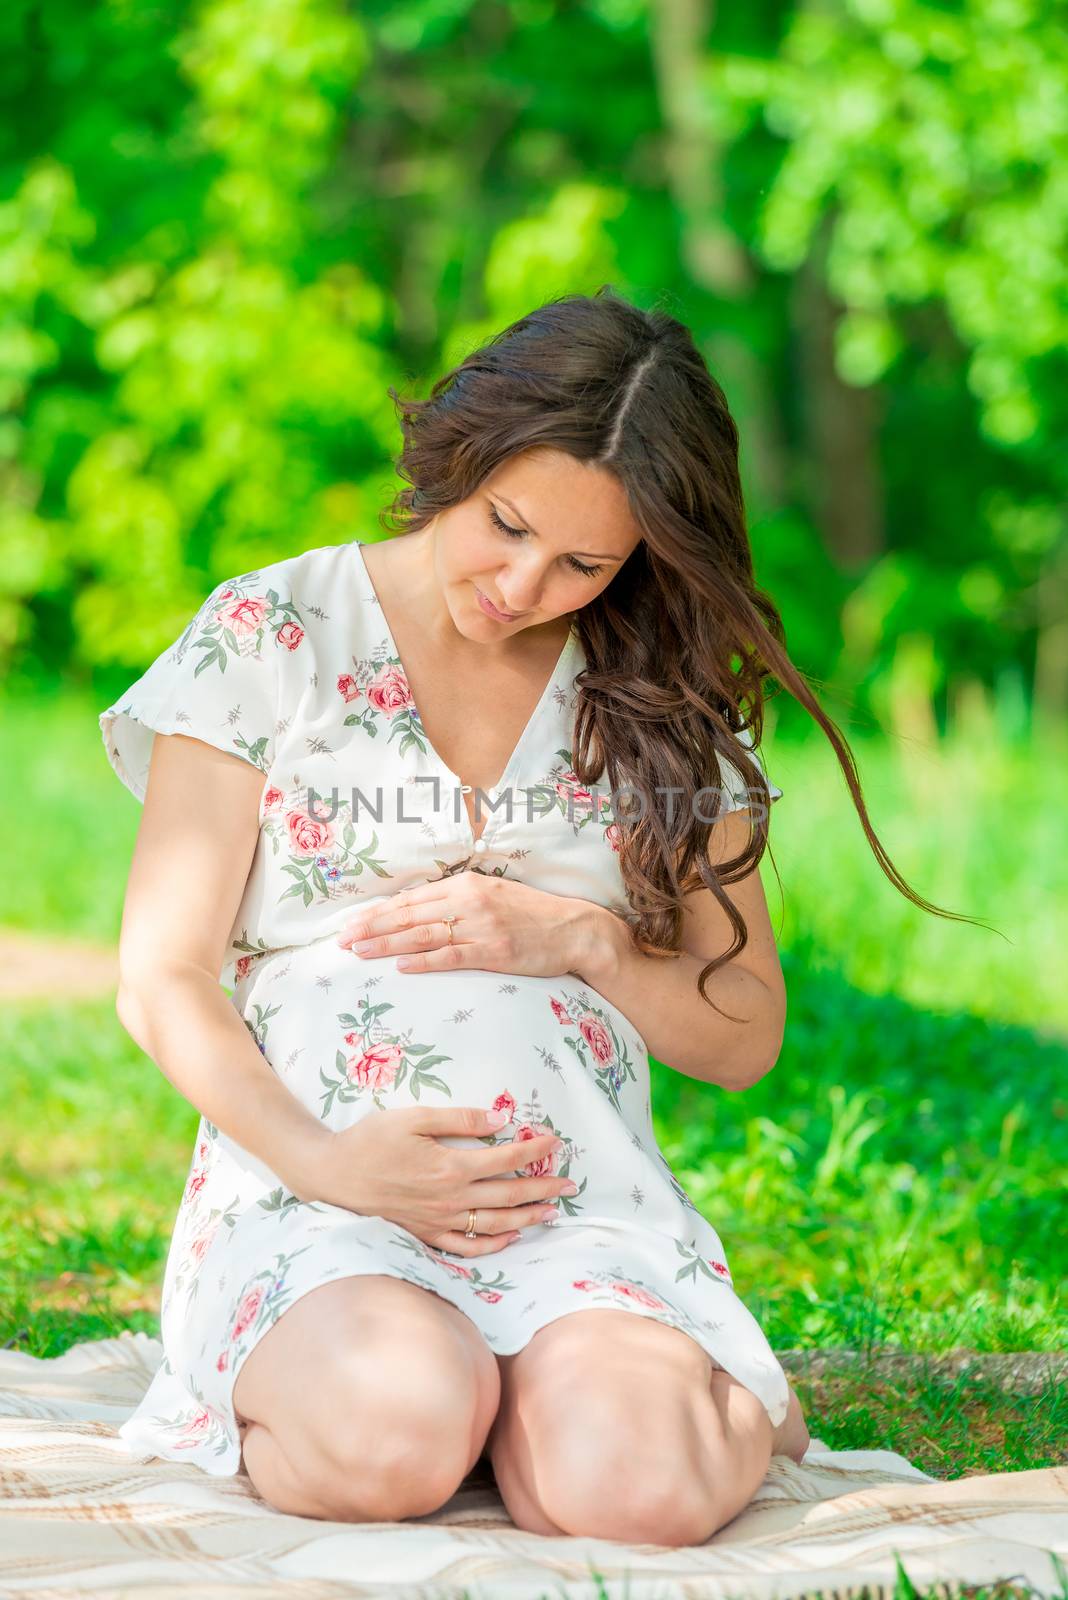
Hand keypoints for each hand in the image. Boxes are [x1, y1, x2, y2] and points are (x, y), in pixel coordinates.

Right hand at [311, 1104, 579, 1256]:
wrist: (332, 1175)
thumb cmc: (370, 1140)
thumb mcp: (412, 1117)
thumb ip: (458, 1118)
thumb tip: (499, 1119)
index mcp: (450, 1167)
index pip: (505, 1159)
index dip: (533, 1150)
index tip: (555, 1142)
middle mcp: (450, 1199)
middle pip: (508, 1195)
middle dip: (542, 1187)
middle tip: (569, 1184)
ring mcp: (438, 1222)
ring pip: (494, 1224)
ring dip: (526, 1218)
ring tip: (551, 1212)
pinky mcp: (425, 1235)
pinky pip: (465, 1246)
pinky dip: (491, 1244)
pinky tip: (508, 1237)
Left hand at [336, 873, 599, 978]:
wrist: (575, 930)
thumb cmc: (533, 915)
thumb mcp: (494, 894)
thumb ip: (459, 900)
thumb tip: (419, 912)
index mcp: (467, 884)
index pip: (413, 898)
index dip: (379, 912)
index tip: (353, 923)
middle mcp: (470, 901)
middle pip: (410, 915)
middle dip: (373, 928)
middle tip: (343, 940)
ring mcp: (481, 926)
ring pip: (423, 935)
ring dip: (387, 944)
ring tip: (360, 952)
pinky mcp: (494, 951)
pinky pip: (451, 956)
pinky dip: (424, 961)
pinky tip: (401, 965)